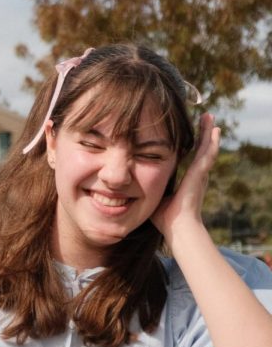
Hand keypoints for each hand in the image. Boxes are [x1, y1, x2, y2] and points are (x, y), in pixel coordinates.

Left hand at [151, 113, 219, 245]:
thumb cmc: (165, 219)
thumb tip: (130, 184)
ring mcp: (200, 175)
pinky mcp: (200, 175)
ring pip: (207, 148)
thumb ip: (148, 187)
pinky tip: (214, 130)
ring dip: (208, 132)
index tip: (189, 132)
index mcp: (188, 181)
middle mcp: (197, 176)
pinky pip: (208, 154)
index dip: (192, 144)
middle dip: (204, 134)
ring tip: (210, 118)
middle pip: (202, 149)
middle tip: (206, 118)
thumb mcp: (154, 196)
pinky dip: (212, 142)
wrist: (177, 228)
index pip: (191, 158)